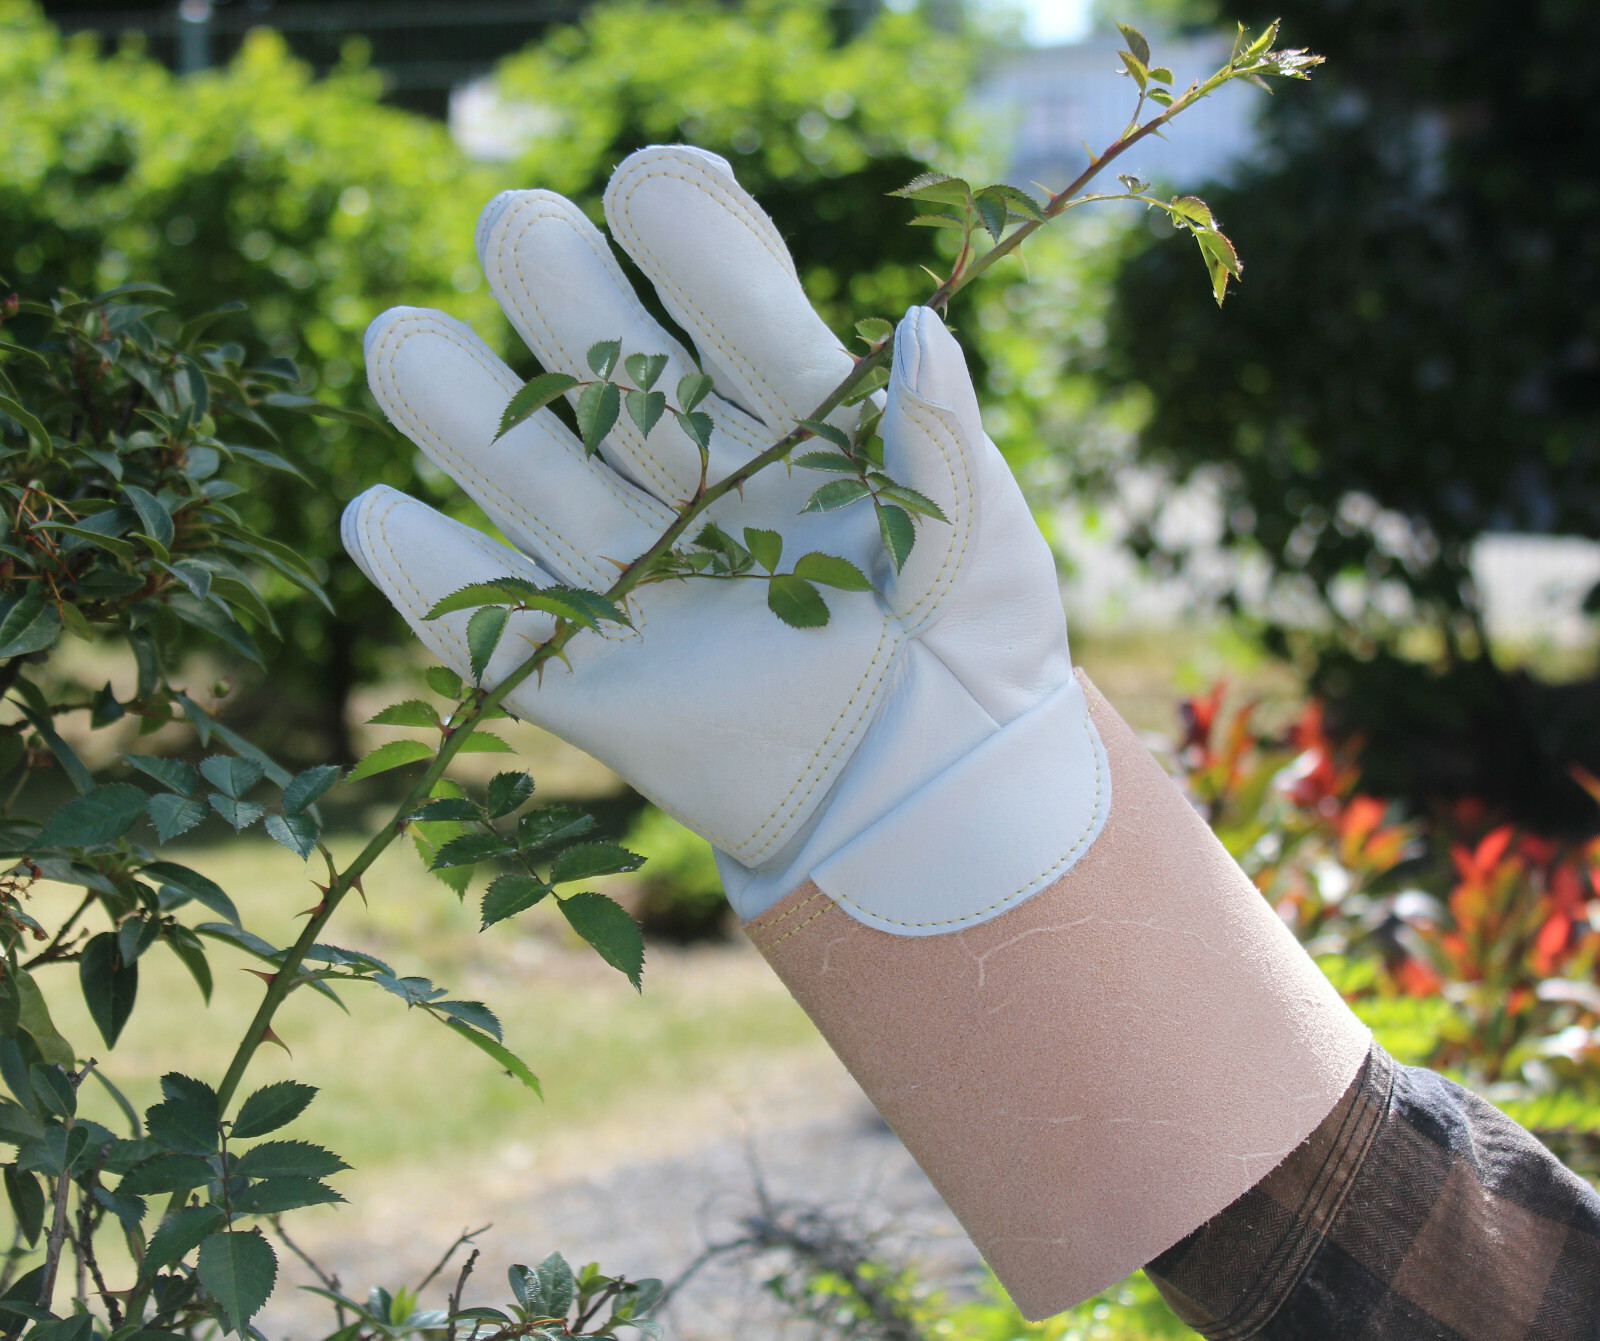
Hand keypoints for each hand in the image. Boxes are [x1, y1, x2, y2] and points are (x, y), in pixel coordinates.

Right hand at [343, 146, 1078, 919]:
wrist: (931, 800)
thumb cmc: (978, 661)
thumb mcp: (988, 554)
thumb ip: (946, 448)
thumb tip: (918, 332)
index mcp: (802, 428)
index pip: (742, 315)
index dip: (701, 249)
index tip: (657, 184)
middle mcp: (701, 484)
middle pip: (614, 377)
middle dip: (567, 300)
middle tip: (520, 226)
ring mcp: (637, 577)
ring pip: (534, 482)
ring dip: (461, 413)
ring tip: (400, 337)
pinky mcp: (589, 680)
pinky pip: (497, 633)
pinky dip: (434, 583)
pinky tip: (378, 516)